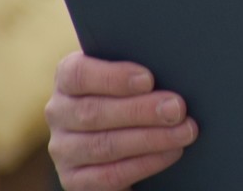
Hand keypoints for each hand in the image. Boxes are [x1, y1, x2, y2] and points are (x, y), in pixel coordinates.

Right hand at [44, 51, 196, 190]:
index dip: (113, 77)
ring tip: (184, 132)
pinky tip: (170, 153)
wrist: (123, 137)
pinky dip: (144, 164)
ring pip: (103, 145)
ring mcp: (64, 149)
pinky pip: (109, 176)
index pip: (78, 75)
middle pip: (94, 112)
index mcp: (67, 78)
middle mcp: (59, 113)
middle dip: (141, 111)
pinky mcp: (74, 180)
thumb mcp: (129, 76)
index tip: (149, 79)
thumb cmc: (131, 93)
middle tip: (177, 108)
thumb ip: (139, 71)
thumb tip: (173, 64)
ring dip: (150, 139)